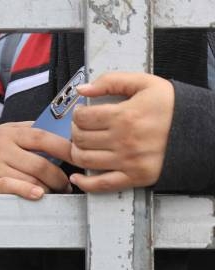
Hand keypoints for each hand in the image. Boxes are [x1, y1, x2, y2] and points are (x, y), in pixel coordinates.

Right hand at [0, 121, 72, 199]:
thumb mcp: (1, 133)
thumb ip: (28, 132)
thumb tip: (61, 133)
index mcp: (10, 133)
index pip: (45, 138)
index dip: (67, 148)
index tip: (81, 156)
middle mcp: (2, 148)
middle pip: (41, 163)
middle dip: (60, 177)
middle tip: (67, 184)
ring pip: (30, 178)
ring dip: (48, 188)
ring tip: (55, 193)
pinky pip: (9, 187)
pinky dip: (25, 192)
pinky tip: (37, 195)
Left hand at [69, 72, 173, 191]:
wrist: (198, 128)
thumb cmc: (172, 106)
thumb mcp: (145, 83)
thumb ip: (111, 81)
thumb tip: (83, 89)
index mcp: (125, 116)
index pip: (83, 118)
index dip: (77, 114)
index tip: (81, 113)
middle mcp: (124, 140)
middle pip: (81, 139)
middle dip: (75, 131)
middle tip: (81, 127)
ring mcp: (128, 161)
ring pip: (85, 160)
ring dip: (76, 152)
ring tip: (81, 144)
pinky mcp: (134, 177)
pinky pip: (101, 185)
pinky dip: (84, 183)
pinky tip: (77, 177)